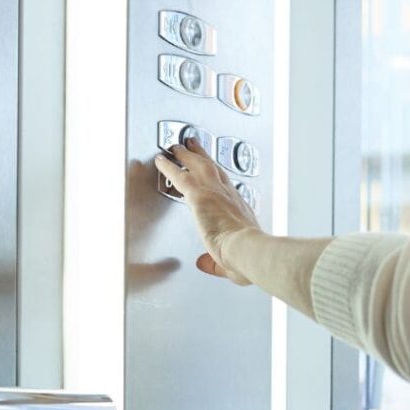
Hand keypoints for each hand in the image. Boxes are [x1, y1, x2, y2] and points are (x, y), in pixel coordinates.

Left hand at [153, 138, 259, 284]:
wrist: (248, 250)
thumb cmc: (247, 257)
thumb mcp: (232, 263)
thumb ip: (215, 263)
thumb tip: (204, 264)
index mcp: (240, 211)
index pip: (228, 190)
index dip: (219, 181)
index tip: (215, 175)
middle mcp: (230, 196)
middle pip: (215, 170)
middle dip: (204, 157)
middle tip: (196, 146)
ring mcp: (215, 192)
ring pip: (199, 165)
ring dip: (187, 154)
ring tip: (179, 146)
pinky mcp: (199, 194)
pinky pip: (179, 175)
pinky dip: (169, 166)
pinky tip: (160, 160)